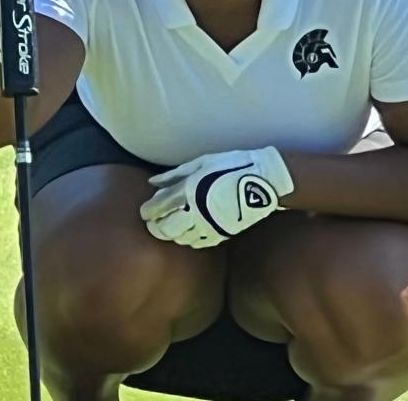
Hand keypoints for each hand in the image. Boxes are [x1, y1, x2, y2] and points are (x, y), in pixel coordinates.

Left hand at [139, 146, 293, 248]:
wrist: (261, 182)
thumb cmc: (231, 166)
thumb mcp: (201, 163)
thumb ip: (175, 175)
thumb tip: (153, 182)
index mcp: (188, 190)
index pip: (158, 208)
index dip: (148, 211)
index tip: (145, 210)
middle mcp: (194, 211)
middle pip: (165, 229)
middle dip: (155, 227)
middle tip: (153, 223)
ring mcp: (207, 225)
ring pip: (180, 239)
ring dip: (171, 234)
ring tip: (170, 227)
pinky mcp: (220, 234)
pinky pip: (198, 243)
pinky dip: (188, 239)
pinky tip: (188, 232)